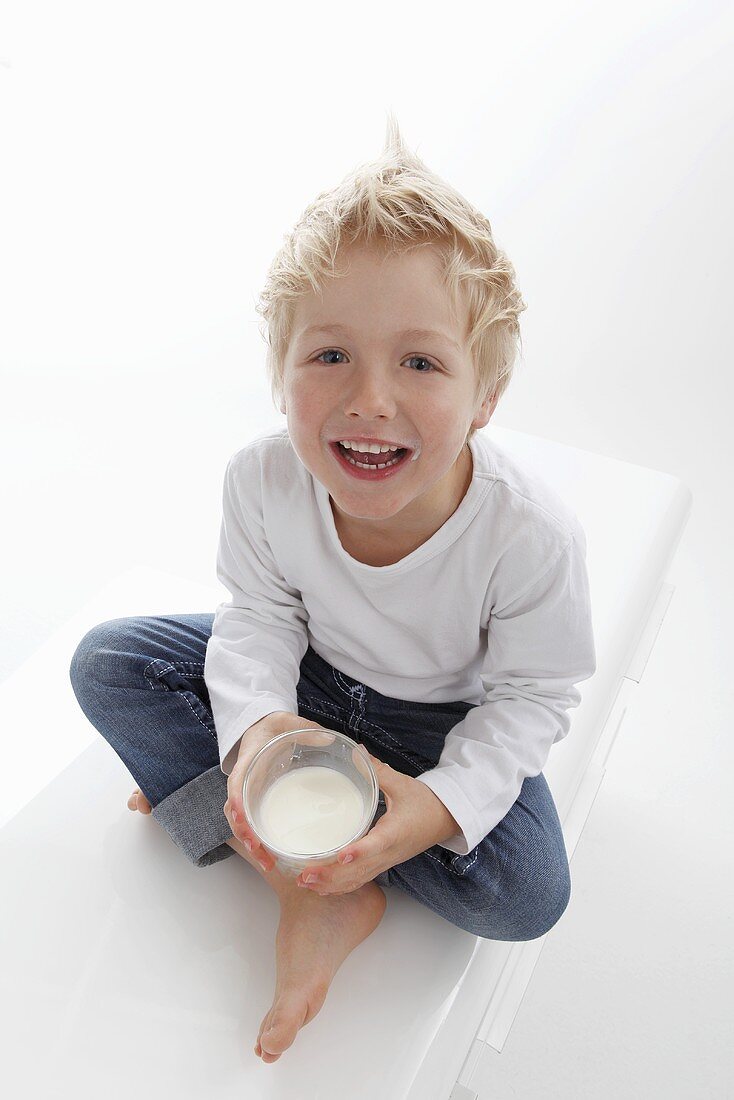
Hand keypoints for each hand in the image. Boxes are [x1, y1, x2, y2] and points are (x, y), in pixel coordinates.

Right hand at [223, 711, 325, 872]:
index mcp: (248, 760)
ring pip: (241, 824)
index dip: (237, 802)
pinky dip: (258, 841)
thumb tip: (329, 738)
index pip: (236, 783)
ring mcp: (247, 793)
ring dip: (251, 845)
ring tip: (268, 864)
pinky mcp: (256, 801)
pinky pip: (251, 823)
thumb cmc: (274, 727)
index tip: (242, 818)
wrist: (263, 728)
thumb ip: (306, 728)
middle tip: (262, 855)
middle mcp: (243, 781)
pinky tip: (271, 857)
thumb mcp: (288, 722)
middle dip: (246, 835)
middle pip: (235, 813)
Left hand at [297, 750, 459, 895]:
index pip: (376, 845)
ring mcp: (385, 862)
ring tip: (304, 884)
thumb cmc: (425, 802)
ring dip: (331, 884)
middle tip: (303, 875)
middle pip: (359, 871)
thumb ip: (376, 769)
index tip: (341, 856)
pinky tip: (322, 887)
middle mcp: (389, 852)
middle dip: (331, 875)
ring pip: (357, 880)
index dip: (358, 852)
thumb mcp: (402, 783)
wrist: (445, 820)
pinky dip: (340, 886)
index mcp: (394, 832)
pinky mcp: (383, 865)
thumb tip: (355, 750)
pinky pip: (360, 881)